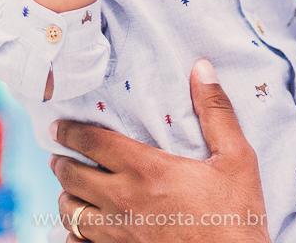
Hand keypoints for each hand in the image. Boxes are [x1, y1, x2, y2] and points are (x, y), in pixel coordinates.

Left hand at [50, 60, 268, 242]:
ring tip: (68, 189)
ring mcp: (117, 235)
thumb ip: (216, 111)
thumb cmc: (236, 217)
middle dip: (61, 162)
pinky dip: (74, 234)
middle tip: (59, 155)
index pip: (92, 142)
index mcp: (146, 170)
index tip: (58, 126)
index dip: (69, 131)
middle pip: (71, 176)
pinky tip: (81, 229)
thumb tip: (202, 68)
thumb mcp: (237, 159)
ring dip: (65, 196)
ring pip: (70, 212)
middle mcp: (122, 201)